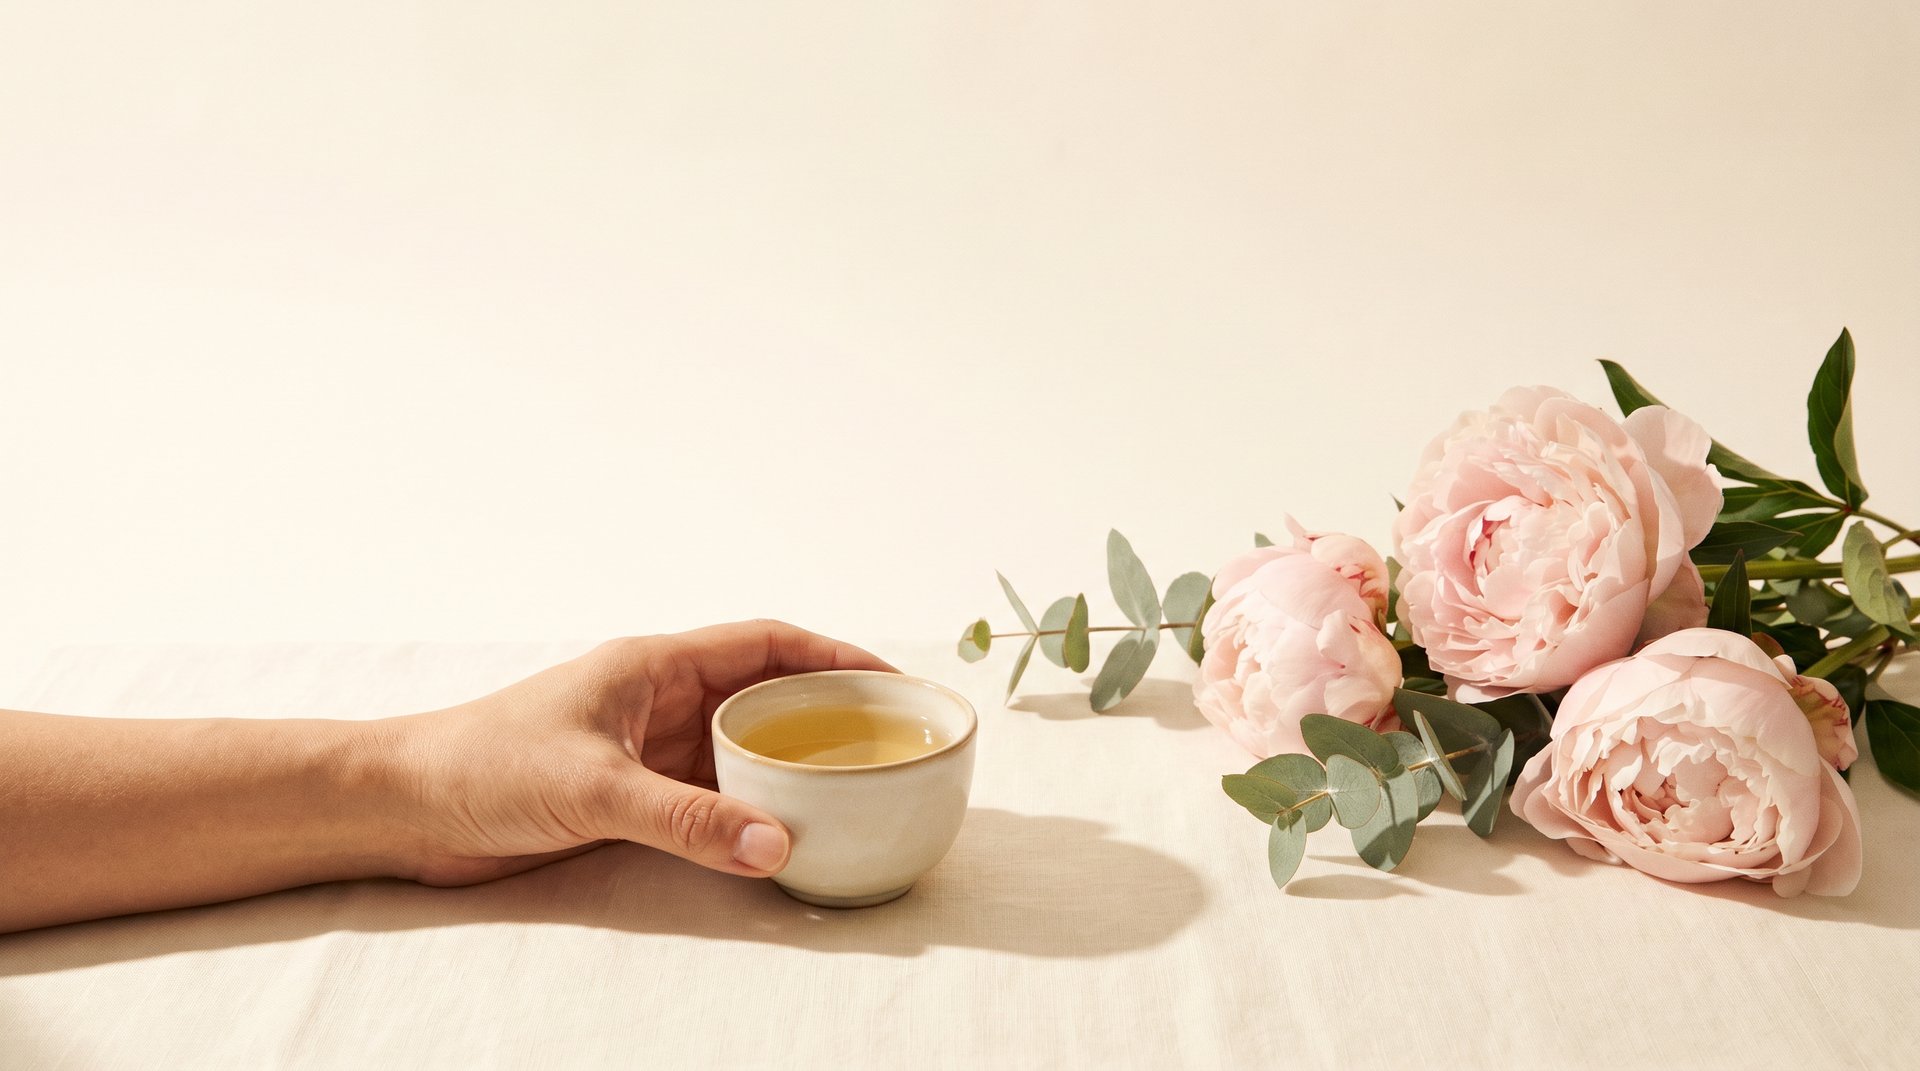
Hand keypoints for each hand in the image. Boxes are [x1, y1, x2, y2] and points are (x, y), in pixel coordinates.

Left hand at [379, 620, 896, 886]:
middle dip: (828, 709)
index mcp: (655, 665)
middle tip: (889, 740)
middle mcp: (659, 697)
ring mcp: (646, 744)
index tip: (889, 679)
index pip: (766, 643)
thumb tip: (776, 844)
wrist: (407, 805)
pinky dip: (751, 805)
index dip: (833, 654)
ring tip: (853, 786)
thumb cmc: (482, 768)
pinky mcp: (630, 791)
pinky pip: (711, 791)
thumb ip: (685, 819)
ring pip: (741, 743)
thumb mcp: (594, 791)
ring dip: (791, 761)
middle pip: (765, 691)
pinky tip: (782, 827)